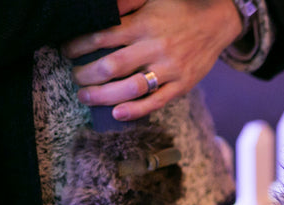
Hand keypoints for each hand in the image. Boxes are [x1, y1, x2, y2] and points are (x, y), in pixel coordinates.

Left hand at [63, 0, 241, 120]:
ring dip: (103, 96)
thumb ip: (125, 3)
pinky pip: (157, 102)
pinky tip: (117, 113)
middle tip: (74, 76)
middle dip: (86, 74)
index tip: (67, 50)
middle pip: (112, 66)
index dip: (79, 45)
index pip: (102, 36)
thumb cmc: (178, 9)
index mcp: (144, 24)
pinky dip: (135, 110)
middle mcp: (155, 47)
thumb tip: (100, 7)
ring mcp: (170, 69)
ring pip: (131, 87)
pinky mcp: (182, 85)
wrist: (216, 22)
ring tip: (86, 96)